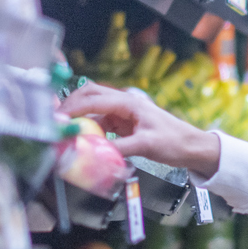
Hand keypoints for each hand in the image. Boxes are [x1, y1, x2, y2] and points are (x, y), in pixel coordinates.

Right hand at [61, 84, 221, 177]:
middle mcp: (124, 103)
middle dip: (71, 104)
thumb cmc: (175, 141)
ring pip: (93, 109)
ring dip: (79, 117)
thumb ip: (120, 149)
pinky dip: (89, 129)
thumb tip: (97, 153)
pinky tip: (83, 139)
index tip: (59, 118)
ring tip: (65, 130)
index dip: (74, 108)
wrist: (191, 147)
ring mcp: (123, 113)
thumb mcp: (146, 146)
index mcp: (129, 102)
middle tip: (56, 119)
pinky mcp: (123, 124)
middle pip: (90, 95)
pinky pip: (100, 122)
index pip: (94, 99)